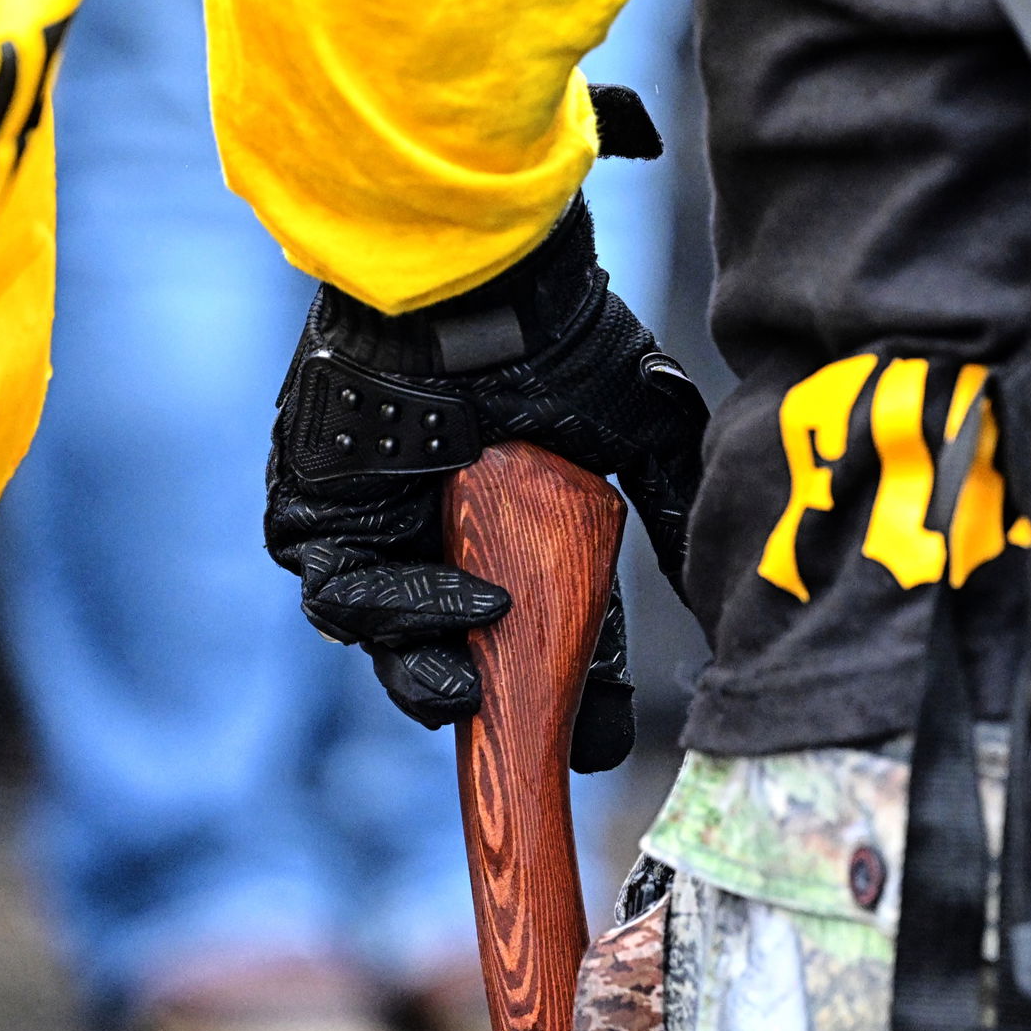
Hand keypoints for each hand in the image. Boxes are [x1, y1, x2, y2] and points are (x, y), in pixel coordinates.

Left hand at [266, 182, 707, 771]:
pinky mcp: (318, 519)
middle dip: (494, 701)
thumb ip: (672, 510)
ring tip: (476, 689)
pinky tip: (470, 606)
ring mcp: (376, 529)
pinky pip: (346, 591)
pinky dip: (404, 610)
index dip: (567, 688)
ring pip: (391, 638)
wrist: (477, 289)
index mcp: (512, 518)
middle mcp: (442, 531)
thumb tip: (712, 587)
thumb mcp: (644, 432)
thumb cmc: (560, 341)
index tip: (597, 741)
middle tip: (536, 738)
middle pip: (457, 651)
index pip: (537, 627)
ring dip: (434, 673)